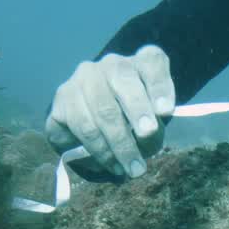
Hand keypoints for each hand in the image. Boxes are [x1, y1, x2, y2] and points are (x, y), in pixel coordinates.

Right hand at [45, 45, 174, 178]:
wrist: (95, 122)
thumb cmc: (134, 121)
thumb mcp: (152, 122)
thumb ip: (155, 126)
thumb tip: (146, 138)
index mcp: (140, 63)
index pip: (153, 61)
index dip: (160, 85)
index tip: (166, 110)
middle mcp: (111, 64)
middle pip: (123, 79)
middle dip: (137, 111)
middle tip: (147, 135)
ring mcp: (83, 78)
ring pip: (100, 109)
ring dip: (118, 143)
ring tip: (131, 167)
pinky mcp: (62, 97)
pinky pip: (79, 125)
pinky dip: (98, 149)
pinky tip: (110, 164)